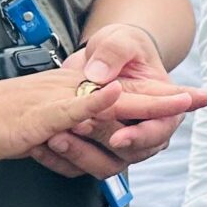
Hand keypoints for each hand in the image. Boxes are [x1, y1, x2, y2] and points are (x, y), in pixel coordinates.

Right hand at [0, 67, 188, 169]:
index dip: (161, 97)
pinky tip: (118, 96)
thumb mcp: (41, 131)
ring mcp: (57, 102)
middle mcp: (70, 95)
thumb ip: (71, 132)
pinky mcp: (40, 114)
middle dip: (169, 97)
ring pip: (110, 100)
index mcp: (74, 98)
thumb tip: (96, 143)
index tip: (197, 97)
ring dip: (145, 101)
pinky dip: (96, 102)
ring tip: (182, 100)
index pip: (125, 96)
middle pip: (129, 94)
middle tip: (206, 95)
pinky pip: (72, 106)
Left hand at [34, 25, 206, 179]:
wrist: (98, 59)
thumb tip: (101, 76)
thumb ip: (113, 53)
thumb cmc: (120, 48)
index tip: (118, 137)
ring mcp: (121, 141)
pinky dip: (62, 159)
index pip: (162, 128)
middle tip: (79, 126)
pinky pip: (81, 167)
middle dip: (103, 140)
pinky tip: (44, 145)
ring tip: (56, 137)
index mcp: (162, 103)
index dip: (141, 136)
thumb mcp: (120, 39)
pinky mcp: (97, 149)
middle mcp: (144, 128)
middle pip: (134, 152)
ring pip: (107, 164)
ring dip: (81, 153)